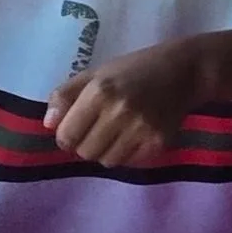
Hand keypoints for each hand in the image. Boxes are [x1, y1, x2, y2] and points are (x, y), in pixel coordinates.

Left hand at [45, 44, 203, 170]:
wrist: (183, 71)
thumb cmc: (133, 70)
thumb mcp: (95, 73)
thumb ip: (66, 96)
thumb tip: (48, 125)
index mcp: (99, 91)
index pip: (66, 135)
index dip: (66, 136)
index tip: (74, 129)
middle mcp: (119, 112)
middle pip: (85, 152)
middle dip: (85, 145)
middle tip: (96, 130)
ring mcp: (141, 129)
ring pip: (106, 161)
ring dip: (105, 151)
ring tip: (115, 133)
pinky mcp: (158, 143)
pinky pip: (129, 163)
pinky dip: (126, 154)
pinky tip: (133, 136)